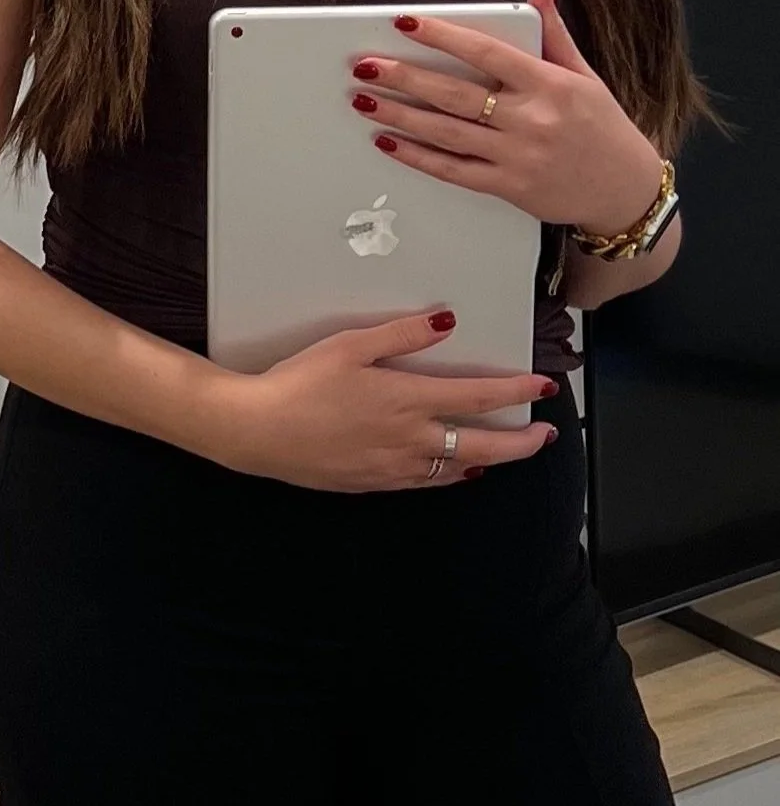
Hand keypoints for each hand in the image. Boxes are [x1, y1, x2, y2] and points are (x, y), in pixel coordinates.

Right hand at [220, 307, 559, 493]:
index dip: (517, 391)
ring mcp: (394, 467)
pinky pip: (427, 483)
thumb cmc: (299, 383)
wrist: (258, 431)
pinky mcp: (374, 483)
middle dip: (522, 442)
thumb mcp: (349, 345)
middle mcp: (411, 440)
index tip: (546, 387)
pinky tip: (454, 470)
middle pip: (484, 446)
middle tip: (546, 435)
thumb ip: (402, 334)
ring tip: (508, 453)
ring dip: (491, 461)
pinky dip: (452, 475)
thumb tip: (446, 321)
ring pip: (458, 470)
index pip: (479, 397)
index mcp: (408, 400)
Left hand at [345, 0, 664, 235]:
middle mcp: (531, 120)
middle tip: (365, 65)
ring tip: (365, 101)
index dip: (442, 36)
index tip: (406, 22)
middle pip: (455, 95)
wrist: (626, 191)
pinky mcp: (508, 187)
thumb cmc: (603, 127)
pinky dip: (420, 157)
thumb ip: (554, 32)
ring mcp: (518, 156)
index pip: (486, 52)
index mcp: (549, 85)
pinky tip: (390, 143)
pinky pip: (454, 171)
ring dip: (401, 116)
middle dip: (404, 78)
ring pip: (447, 133)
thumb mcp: (585, 74)